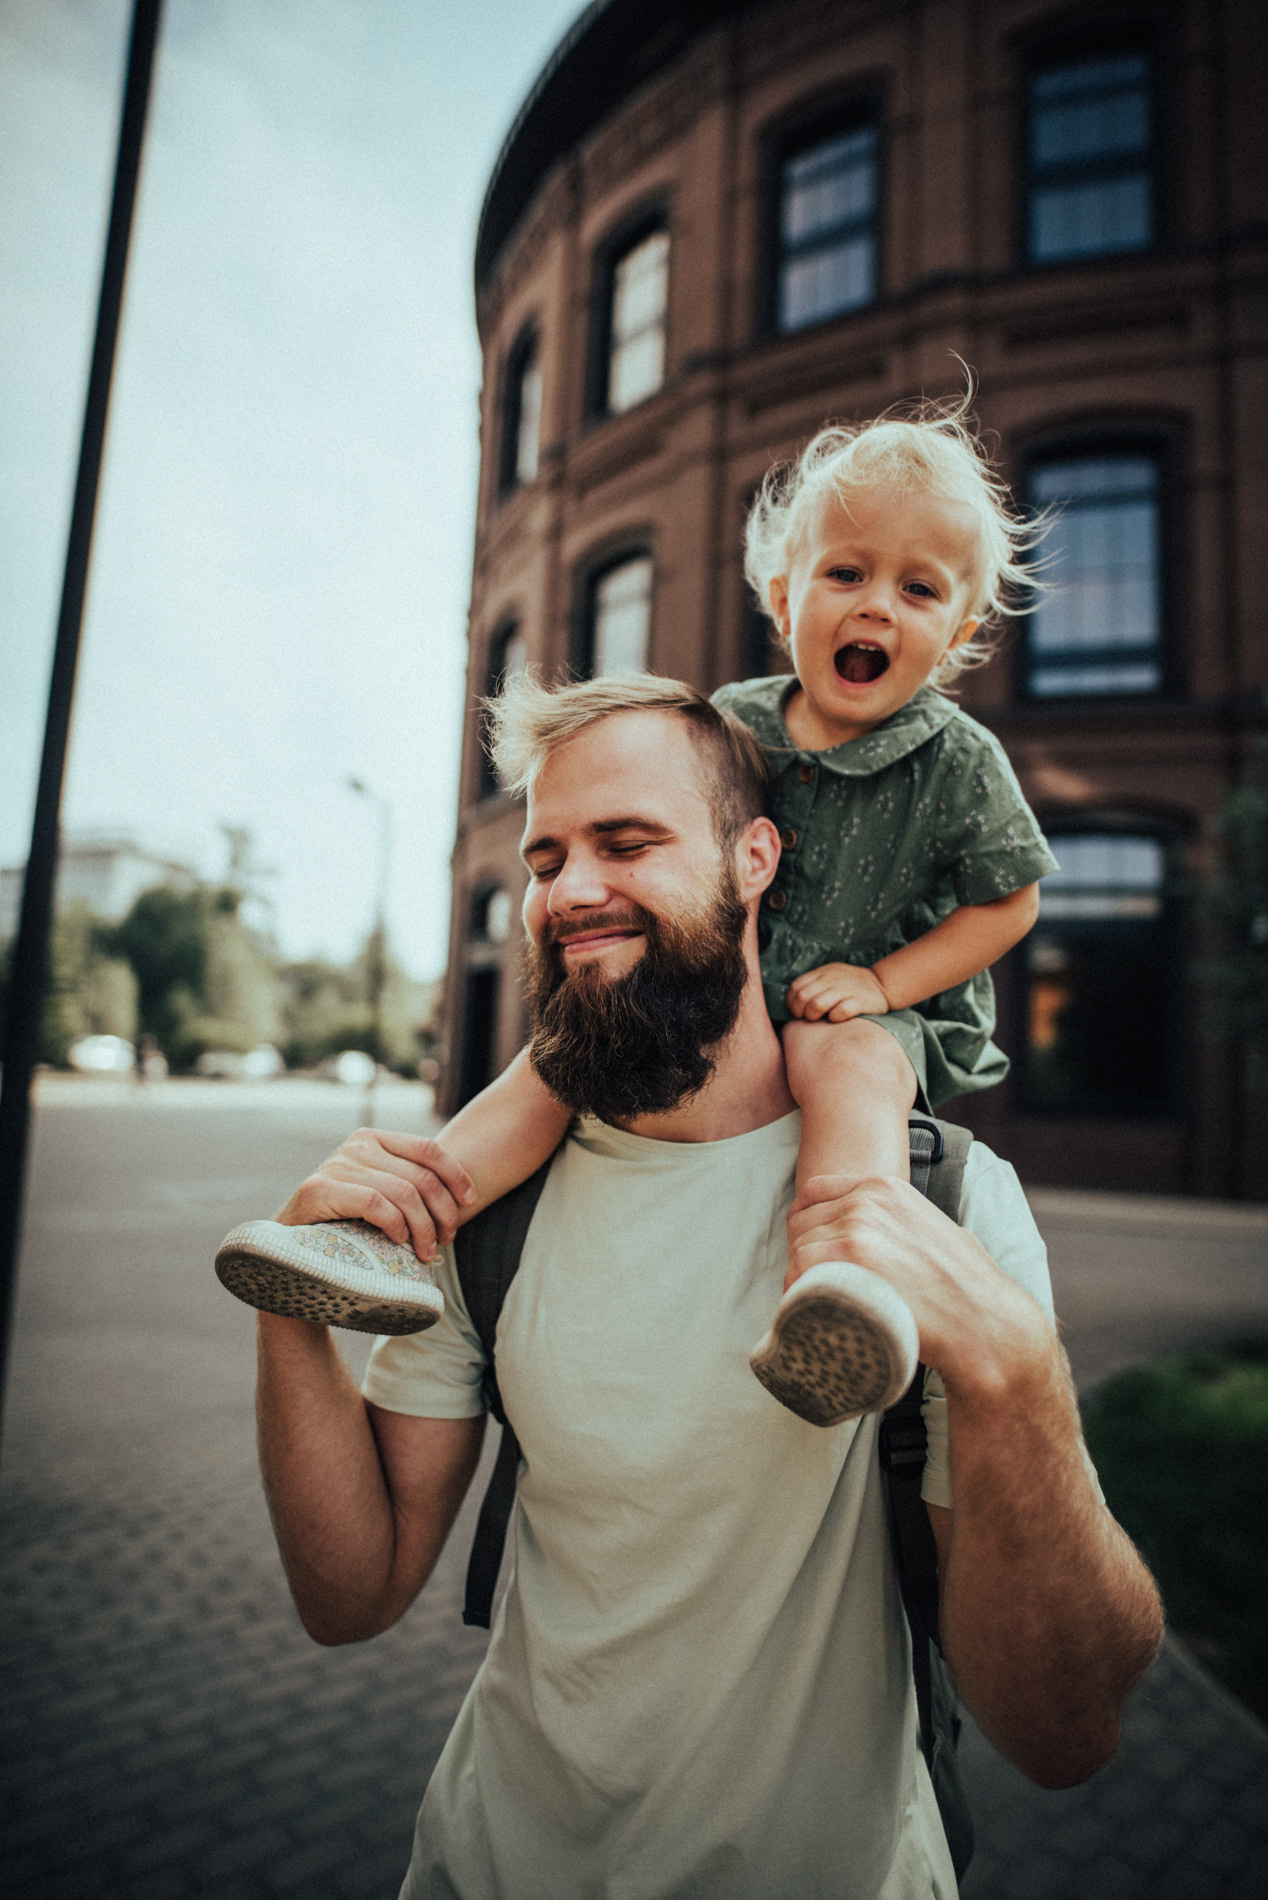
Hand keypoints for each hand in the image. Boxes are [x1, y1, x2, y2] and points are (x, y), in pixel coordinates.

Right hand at [276, 1128, 475, 1257]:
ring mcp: (337, 1164)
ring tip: (426, 1252)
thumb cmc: (346, 1227)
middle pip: (421, 1176)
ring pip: (403, 1192)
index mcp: (375, 1140)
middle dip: (442, 1212)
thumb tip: (465, 1198)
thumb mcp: (382, 1197)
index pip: (429, 1149)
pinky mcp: (320, 1189)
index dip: (456, 1176)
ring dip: (423, 1228)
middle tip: (445, 1241)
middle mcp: (357, 1145)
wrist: (293, 1253)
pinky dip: (395, 1225)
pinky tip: (399, 1242)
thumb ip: (409, 1186)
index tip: (470, 1202)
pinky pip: (375, 1204)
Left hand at [784, 1173, 1049, 1382]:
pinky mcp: (847, 1261)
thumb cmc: (967, 1288)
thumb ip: (904, 1222)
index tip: (811, 1254)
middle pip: (801, 1223)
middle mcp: (866, 1200)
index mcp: (885, 1187)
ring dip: (801, 1281)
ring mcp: (856, 1228)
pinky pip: (796, 1275)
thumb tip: (892, 1237)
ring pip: (798, 1251)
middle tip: (817, 1290)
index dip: (807, 1225)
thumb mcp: (938, 1230)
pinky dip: (798, 1297)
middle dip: (803, 1256)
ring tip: (821, 1307)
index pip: (814, 1192)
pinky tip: (816, 1316)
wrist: (985, 1323)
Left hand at [785, 962, 889, 1022]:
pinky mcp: (860, 1002)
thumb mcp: (831, 976)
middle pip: (804, 997)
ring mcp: (846, 990)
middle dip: (801, 1012)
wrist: (882, 985)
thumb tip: (793, 1001)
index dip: (792, 1002)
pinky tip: (837, 1018)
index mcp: (823, 973)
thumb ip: (814, 984)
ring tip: (821, 1018)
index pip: (796, 987)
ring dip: (814, 1015)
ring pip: (817, 1004)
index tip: (798, 1011)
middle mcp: (832, 979)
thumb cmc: (850, 985)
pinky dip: (835, 1017)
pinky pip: (840, 1012)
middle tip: (808, 1018)